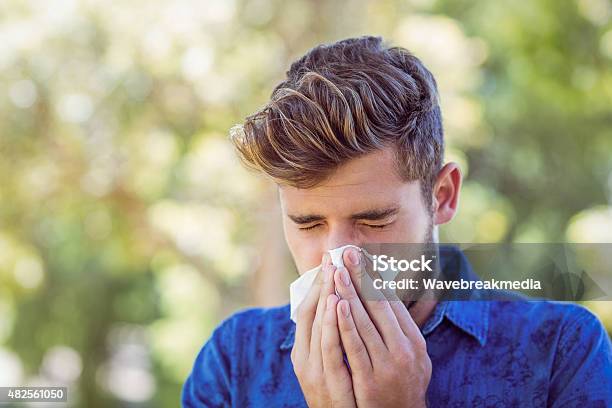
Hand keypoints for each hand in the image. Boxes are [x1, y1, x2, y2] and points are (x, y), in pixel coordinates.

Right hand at [291, 253, 356, 407]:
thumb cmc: (338, 397)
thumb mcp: (329, 366)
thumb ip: (330, 340)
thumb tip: (338, 310)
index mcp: (302, 352)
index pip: (307, 310)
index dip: (318, 285)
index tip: (328, 262)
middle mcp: (303, 357)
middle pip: (312, 312)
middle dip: (323, 283)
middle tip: (332, 256)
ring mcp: (313, 369)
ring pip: (318, 324)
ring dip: (326, 295)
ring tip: (334, 271)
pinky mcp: (326, 380)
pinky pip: (330, 346)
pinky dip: (332, 322)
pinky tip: (338, 302)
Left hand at [333, 248, 431, 407]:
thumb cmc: (403, 384)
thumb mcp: (413, 356)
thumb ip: (402, 327)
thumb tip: (388, 294)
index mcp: (415, 340)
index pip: (392, 301)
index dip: (374, 276)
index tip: (361, 256)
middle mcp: (406, 349)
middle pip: (379, 305)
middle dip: (361, 276)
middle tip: (347, 252)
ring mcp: (389, 364)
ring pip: (366, 321)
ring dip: (350, 293)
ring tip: (337, 270)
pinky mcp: (371, 379)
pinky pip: (356, 345)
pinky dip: (346, 323)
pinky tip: (336, 303)